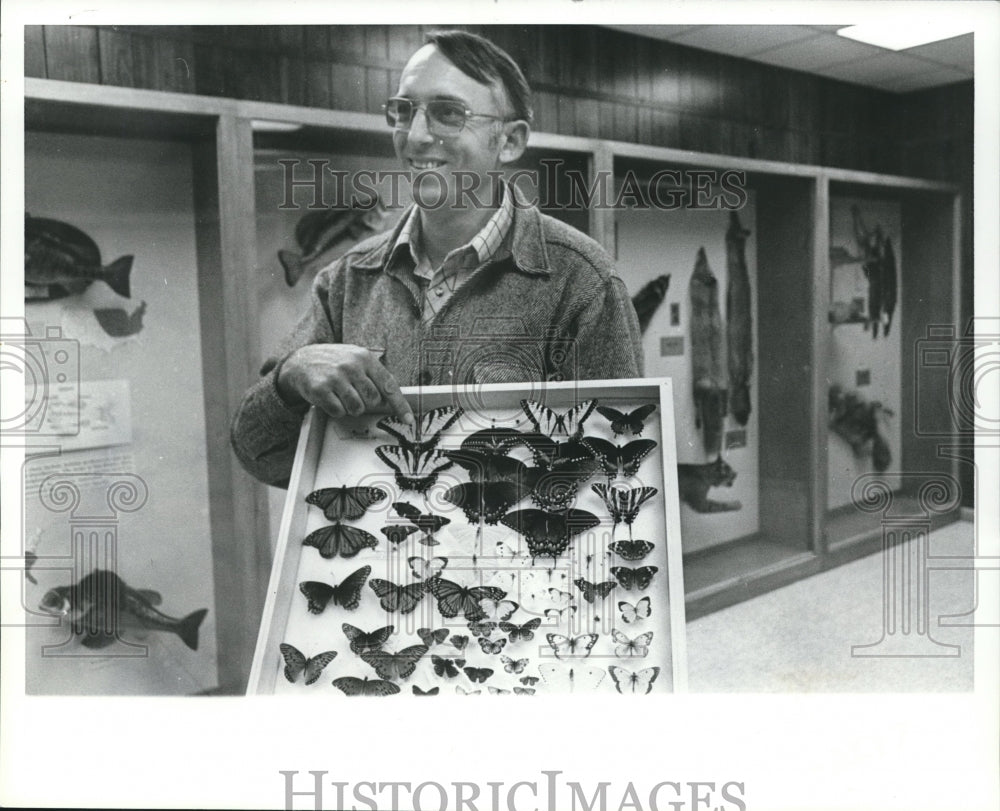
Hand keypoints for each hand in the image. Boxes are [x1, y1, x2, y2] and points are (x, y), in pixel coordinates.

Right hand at [277, 344, 412, 424]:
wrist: (301, 361)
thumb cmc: (335, 363)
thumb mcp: (356, 360)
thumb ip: (375, 375)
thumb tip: (392, 398)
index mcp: (365, 358)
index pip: (388, 385)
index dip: (400, 405)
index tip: (409, 420)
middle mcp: (351, 366)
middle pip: (373, 399)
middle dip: (366, 402)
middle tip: (354, 393)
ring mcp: (336, 378)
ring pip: (357, 408)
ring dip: (351, 407)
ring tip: (341, 395)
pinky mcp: (321, 390)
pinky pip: (339, 411)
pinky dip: (336, 409)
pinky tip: (330, 398)